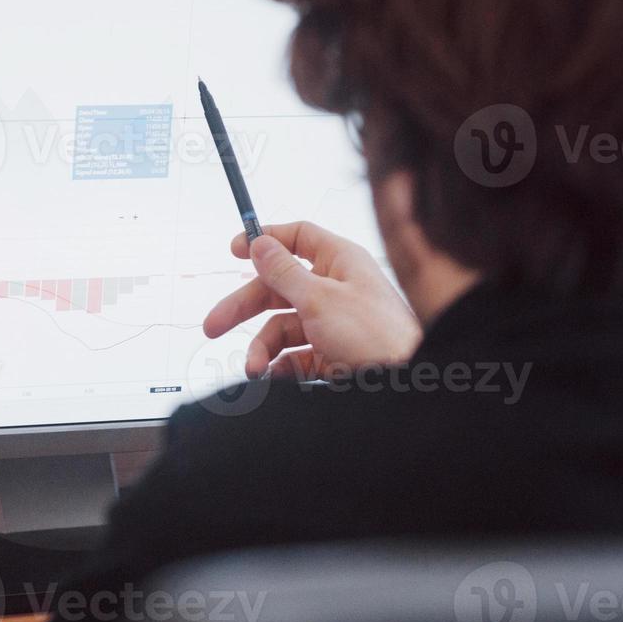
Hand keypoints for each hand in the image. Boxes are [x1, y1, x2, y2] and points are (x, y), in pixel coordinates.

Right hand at [203, 222, 420, 379]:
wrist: (409, 383)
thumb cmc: (376, 336)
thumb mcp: (319, 299)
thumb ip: (283, 272)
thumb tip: (259, 244)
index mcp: (339, 262)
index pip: (297, 238)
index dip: (264, 242)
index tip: (234, 250)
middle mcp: (336, 289)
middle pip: (278, 288)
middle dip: (244, 308)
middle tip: (213, 325)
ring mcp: (335, 323)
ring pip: (284, 328)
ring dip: (263, 348)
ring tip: (255, 368)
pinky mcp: (335, 354)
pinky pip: (297, 356)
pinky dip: (281, 366)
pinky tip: (273, 376)